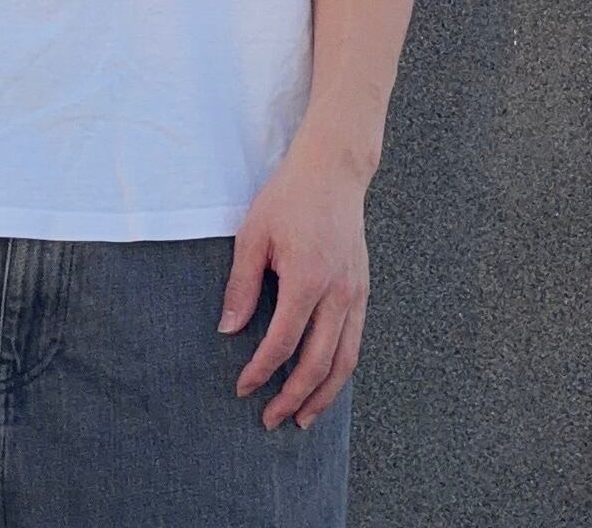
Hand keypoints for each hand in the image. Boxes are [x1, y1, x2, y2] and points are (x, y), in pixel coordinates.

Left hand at [218, 127, 370, 429]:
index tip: (243, 388)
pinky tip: (325, 380)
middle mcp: (338, 293)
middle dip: (294, 398)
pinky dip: (341, 368)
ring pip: (345, 360)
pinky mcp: (363, 288)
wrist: (332, 171)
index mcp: (307, 279)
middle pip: (318, 363)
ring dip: (324, 395)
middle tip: (271, 420)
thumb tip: (228, 330)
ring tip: (303, 418)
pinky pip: (355, 340)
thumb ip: (242, 285)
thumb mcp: (253, 235)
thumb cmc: (288, 198)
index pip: (282, 343)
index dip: (261, 370)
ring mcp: (356, 293)